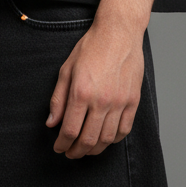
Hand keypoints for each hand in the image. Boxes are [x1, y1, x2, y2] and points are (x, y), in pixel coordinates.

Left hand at [46, 12, 145, 157]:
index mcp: (81, 92)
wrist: (119, 33)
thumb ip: (58, 98)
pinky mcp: (133, 101)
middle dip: (76, 151)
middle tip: (70, 153)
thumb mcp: (66, 69)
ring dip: (94, 149)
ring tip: (86, 149)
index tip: (58, 147)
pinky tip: (105, 139)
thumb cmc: (91, 47)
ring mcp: (120, 102)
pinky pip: (124, 130)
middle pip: (88, 139)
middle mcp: (101, 100)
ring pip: (107, 139)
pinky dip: (114, 140)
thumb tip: (52, 122)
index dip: (62, 144)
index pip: (70, 130)